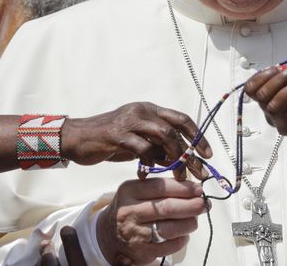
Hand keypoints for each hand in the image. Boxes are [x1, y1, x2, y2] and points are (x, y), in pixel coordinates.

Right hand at [62, 102, 211, 181]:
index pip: (181, 119)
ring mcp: (130, 121)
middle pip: (175, 129)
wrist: (79, 138)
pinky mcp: (118, 135)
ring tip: (178, 176)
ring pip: (164, 136)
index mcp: (149, 110)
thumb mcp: (138, 141)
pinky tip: (147, 174)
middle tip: (200, 171)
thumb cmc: (110, 140)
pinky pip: (143, 148)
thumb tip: (181, 162)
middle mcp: (142, 111)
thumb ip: (157, 147)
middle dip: (190, 152)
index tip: (208, 154)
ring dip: (175, 158)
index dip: (197, 135)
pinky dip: (149, 163)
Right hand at [97, 178, 205, 264]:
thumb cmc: (129, 209)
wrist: (107, 235)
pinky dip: (182, 239)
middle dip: (191, 206)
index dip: (183, 188)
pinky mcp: (142, 252)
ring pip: (170, 229)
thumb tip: (192, 187)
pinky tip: (184, 233)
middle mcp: (130, 212)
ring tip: (195, 219)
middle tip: (204, 204)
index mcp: (129, 191)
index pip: (160, 187)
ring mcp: (135, 234)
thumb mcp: (136, 191)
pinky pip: (169, 246)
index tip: (198, 189)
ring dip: (189, 223)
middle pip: (167, 208)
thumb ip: (160, 186)